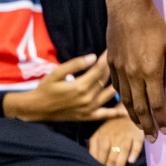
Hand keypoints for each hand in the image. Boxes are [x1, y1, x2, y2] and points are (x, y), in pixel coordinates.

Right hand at [3, 52, 126, 123]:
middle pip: (107, 79)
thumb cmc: (45, 88)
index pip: (100, 69)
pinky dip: (117, 113)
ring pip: (110, 94)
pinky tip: (128, 111)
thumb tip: (93, 57)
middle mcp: (88, 98)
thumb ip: (75, 64)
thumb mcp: (56, 73)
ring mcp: (89, 109)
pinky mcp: (88, 116)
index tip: (114, 48)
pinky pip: (106, 115)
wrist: (37, 108)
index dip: (108, 58)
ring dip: (120, 84)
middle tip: (122, 57)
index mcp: (80, 86)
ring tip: (129, 73)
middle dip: (114, 66)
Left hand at [88, 115, 144, 165]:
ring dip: (120, 163)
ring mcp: (127, 135)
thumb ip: (93, 147)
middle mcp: (115, 136)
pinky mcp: (138, 135)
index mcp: (103, 136)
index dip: (101, 164)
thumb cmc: (110, 128)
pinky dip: (134, 153)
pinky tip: (131, 160)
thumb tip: (93, 161)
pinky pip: (137, 145)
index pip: (101, 155)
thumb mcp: (98, 134)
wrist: (127, 113)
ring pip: (123, 151)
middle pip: (112, 155)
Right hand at [106, 0, 165, 139]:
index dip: (161, 119)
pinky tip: (127, 105)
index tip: (164, 131)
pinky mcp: (111, 65)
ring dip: (133, 116)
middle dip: (146, 125)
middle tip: (151, 138)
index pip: (156, 104)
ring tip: (139, 126)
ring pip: (125, 101)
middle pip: (139, 108)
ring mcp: (120, 71)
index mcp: (150, 72)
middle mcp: (133, 75)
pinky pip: (116, 88)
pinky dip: (122, 101)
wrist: (128, 10)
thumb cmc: (154, 27)